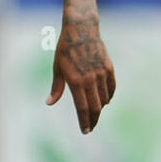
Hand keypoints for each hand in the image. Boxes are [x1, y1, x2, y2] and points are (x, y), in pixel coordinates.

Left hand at [46, 16, 115, 133]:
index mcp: (75, 81)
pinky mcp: (108, 68)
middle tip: (90, 128)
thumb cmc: (65, 50)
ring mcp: (101, 73)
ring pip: (104, 98)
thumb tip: (49, 103)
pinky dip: (108, 97)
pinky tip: (105, 101)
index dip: (84, 121)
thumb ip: (56, 88)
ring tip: (94, 114)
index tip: (85, 130)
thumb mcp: (57, 68)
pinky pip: (111, 88)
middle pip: (95, 107)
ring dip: (99, 109)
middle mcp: (90, 79)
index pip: (82, 107)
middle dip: (93, 120)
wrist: (81, 30)